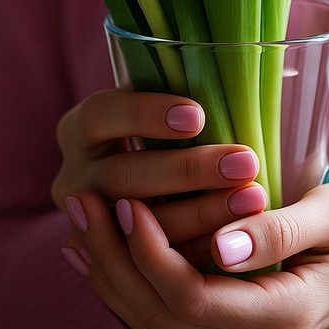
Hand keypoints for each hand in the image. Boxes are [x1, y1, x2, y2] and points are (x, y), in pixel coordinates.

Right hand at [52, 90, 266, 257]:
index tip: (197, 116)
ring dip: (200, 213)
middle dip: (187, 170)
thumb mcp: (171, 109)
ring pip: (139, 226)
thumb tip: (249, 65)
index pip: (102, 115)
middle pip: (124, 175)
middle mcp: (75, 178)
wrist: (160, 189)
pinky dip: (194, 250)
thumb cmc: (176, 132)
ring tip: (254, 199)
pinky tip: (237, 239)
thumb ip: (191, 92)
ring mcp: (90, 227)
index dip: (145, 114)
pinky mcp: (115, 263)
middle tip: (243, 163)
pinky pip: (151, 263)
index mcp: (81, 128)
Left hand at [63, 175, 328, 328]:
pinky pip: (169, 315)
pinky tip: (105, 247)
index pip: (190, 296)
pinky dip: (131, 281)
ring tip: (81, 218)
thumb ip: (284, 229)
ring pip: (155, 320)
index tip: (125, 197)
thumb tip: (223, 244)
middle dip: (113, 258)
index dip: (147, 250)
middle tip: (83, 198)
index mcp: (285, 318)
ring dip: (112, 270)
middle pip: (160, 315)